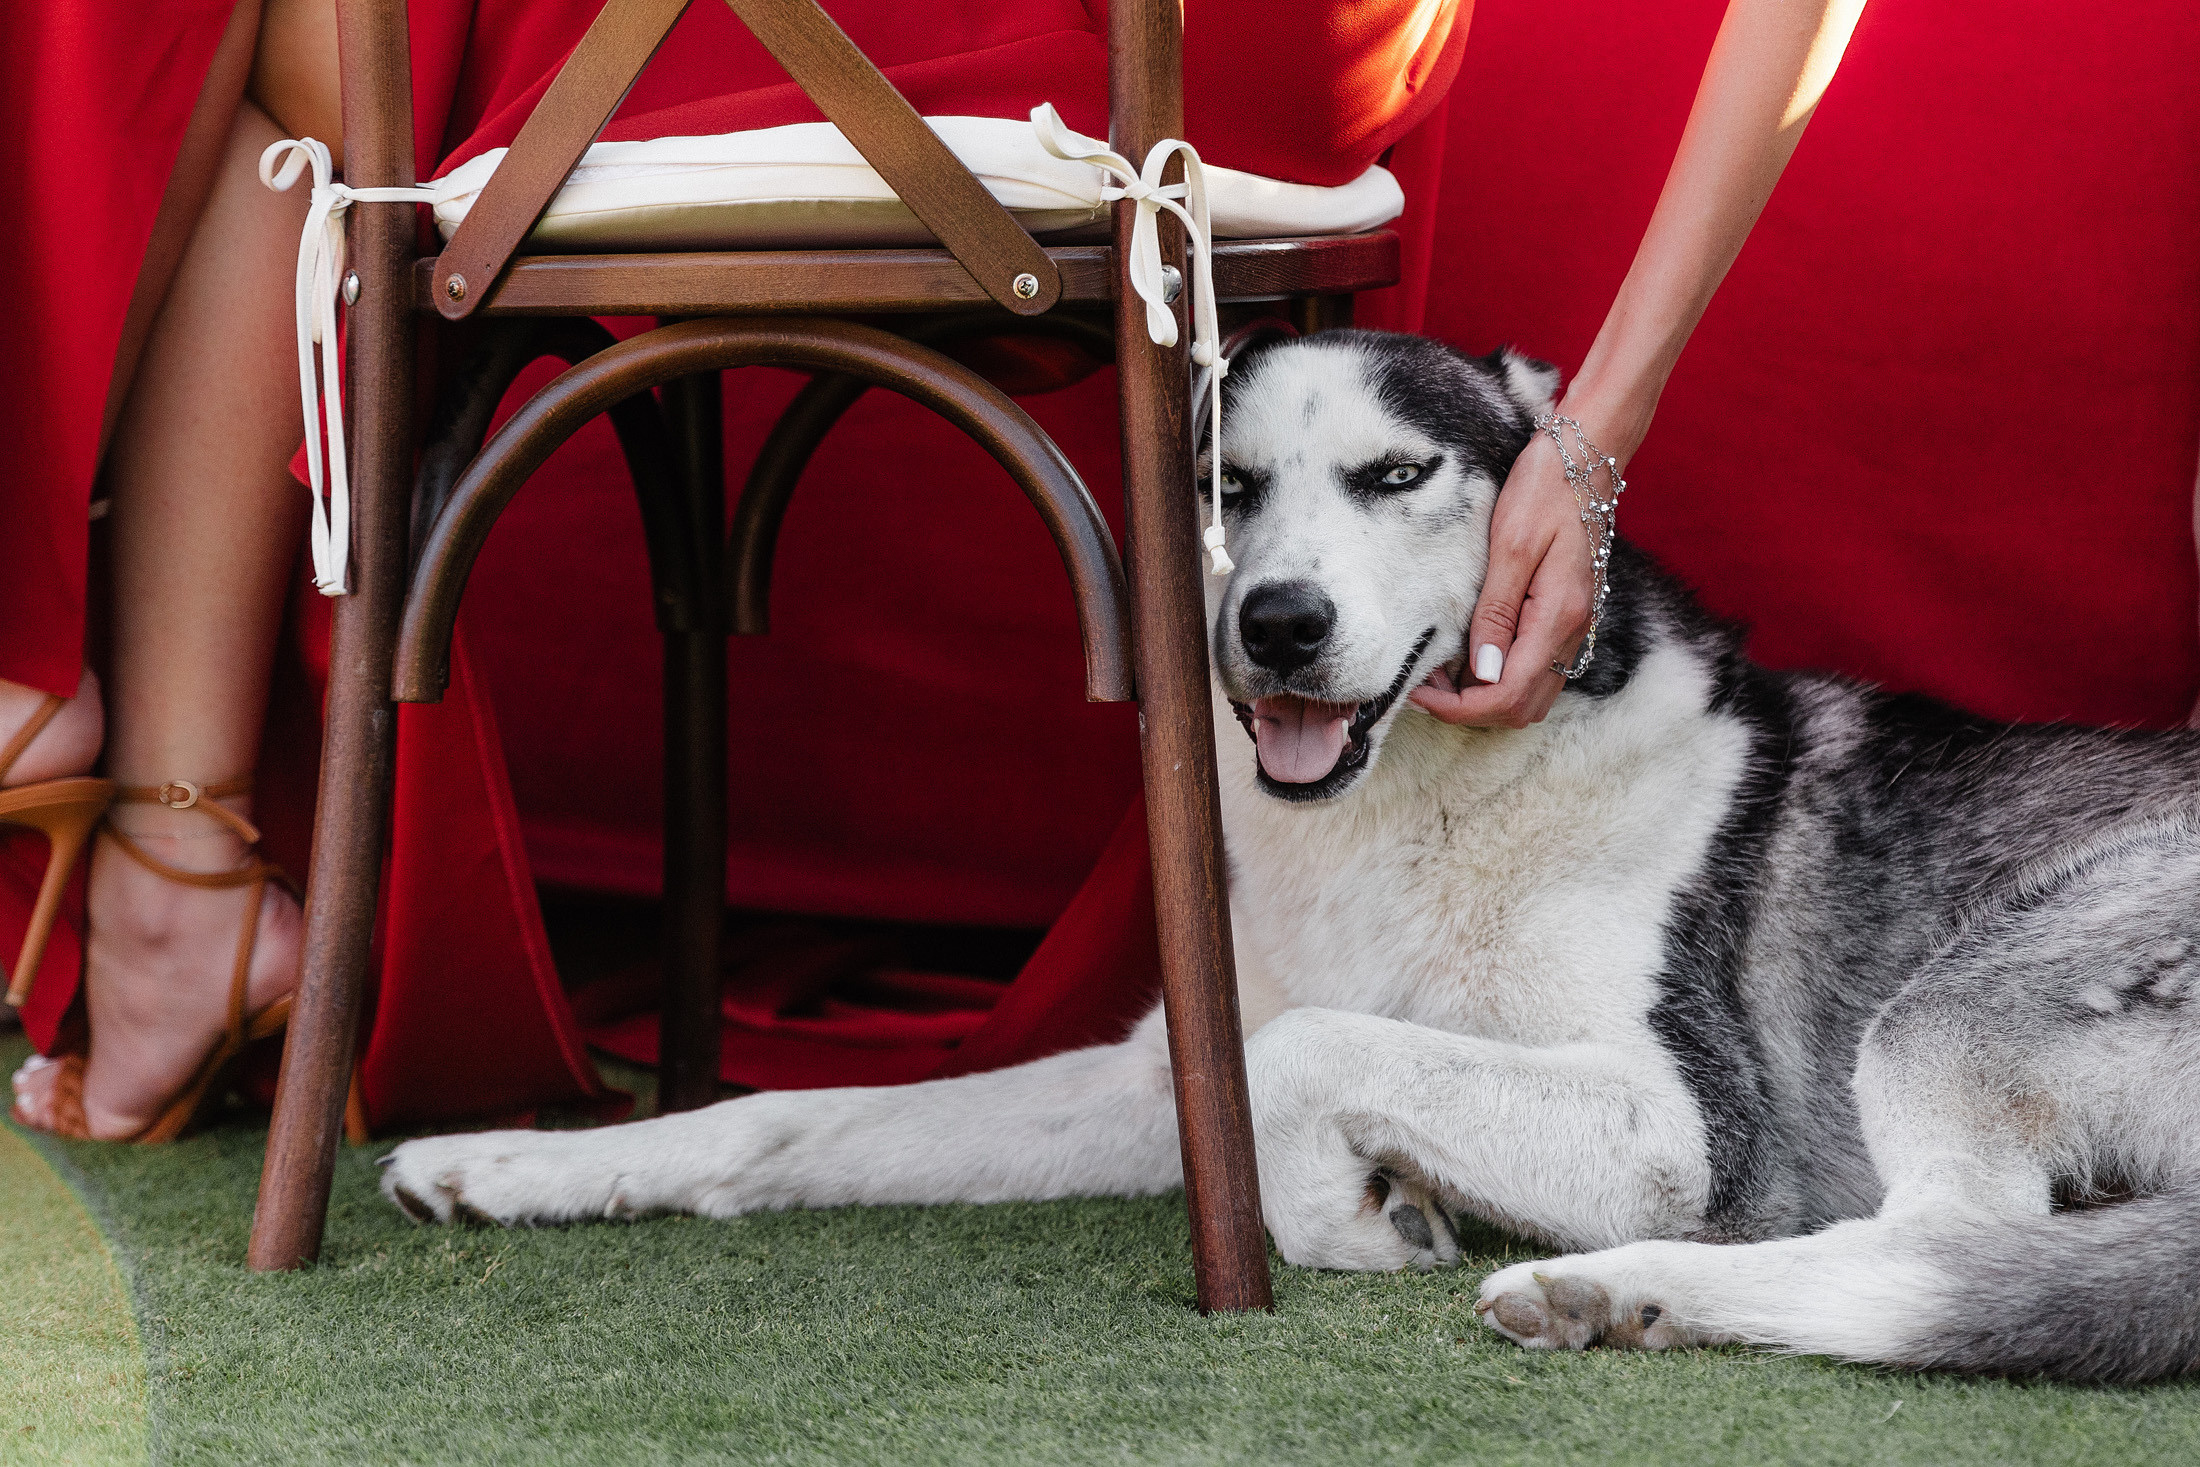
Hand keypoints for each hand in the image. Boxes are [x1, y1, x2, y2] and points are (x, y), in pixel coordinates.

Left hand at [1408, 429, 1596, 728]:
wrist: (1588, 456)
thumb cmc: (1546, 490)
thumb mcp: (1511, 545)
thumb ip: (1496, 612)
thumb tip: (1482, 671)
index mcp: (1558, 616)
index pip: (1508, 696)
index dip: (1460, 708)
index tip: (1420, 691)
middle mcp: (1573, 631)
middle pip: (1522, 708)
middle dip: (1472, 707)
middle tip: (1428, 682)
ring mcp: (1576, 626)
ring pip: (1533, 694)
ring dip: (1487, 695)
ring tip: (1444, 669)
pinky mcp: (1570, 615)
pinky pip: (1538, 668)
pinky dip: (1504, 675)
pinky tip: (1473, 650)